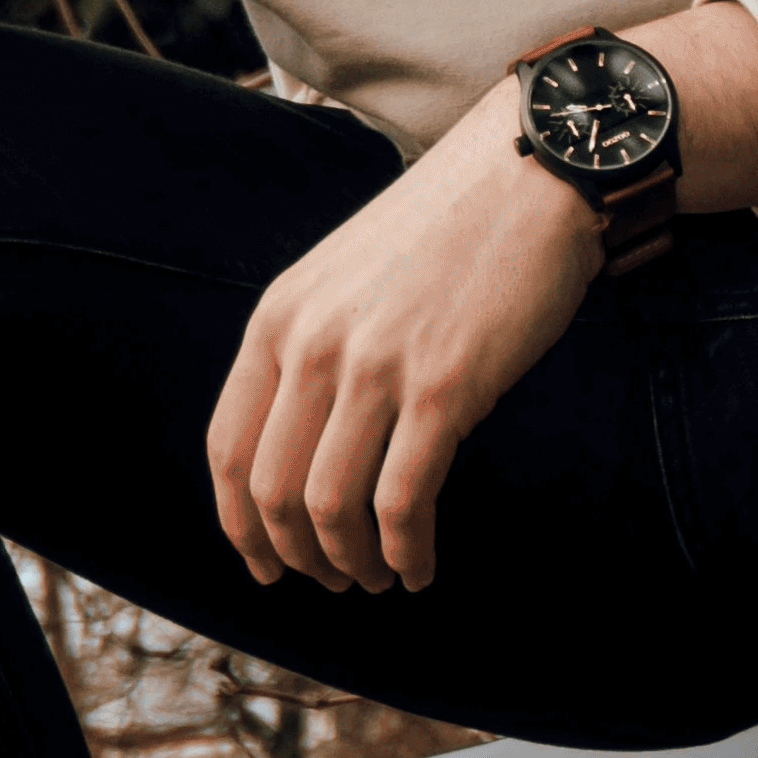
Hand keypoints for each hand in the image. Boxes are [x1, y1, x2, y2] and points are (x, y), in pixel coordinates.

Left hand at [208, 87, 597, 597]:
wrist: (529, 175)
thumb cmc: (447, 231)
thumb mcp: (344, 278)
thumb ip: (310, 347)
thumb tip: (300, 446)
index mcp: (279, 317)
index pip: (228, 449)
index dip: (240, 524)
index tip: (264, 564)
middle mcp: (313, 343)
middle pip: (273, 492)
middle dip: (298, 557)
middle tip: (334, 581)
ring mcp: (376, 366)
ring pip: (331, 508)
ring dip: (353, 563)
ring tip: (380, 579)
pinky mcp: (444, 387)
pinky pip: (405, 503)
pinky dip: (407, 554)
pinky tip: (421, 568)